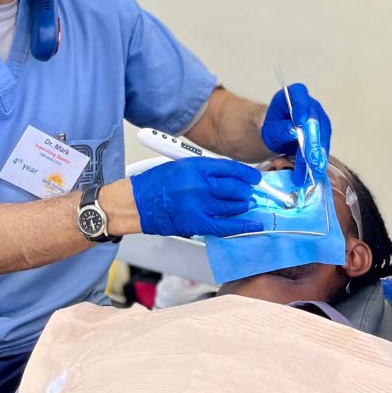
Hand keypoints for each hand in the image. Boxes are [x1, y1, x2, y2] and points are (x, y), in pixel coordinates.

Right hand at [130, 157, 262, 237]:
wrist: (136, 203)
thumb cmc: (154, 185)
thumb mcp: (180, 166)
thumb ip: (204, 171)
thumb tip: (228, 177)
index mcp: (196, 166)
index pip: (230, 168)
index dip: (246, 174)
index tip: (254, 178)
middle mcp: (200, 184)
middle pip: (235, 187)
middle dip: (245, 191)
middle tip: (247, 193)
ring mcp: (200, 205)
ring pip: (234, 206)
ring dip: (243, 206)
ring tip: (244, 205)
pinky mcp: (197, 223)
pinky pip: (227, 226)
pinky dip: (243, 226)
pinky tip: (255, 225)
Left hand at [261, 84, 331, 184]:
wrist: (278, 136)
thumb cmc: (272, 129)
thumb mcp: (271, 130)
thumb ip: (281, 129)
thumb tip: (294, 130)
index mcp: (294, 95)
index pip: (299, 95)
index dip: (301, 107)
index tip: (299, 122)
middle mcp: (311, 105)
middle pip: (314, 119)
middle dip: (312, 139)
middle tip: (308, 155)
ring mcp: (320, 119)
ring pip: (322, 134)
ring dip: (317, 152)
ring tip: (312, 168)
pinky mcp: (324, 134)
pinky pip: (323, 144)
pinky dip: (319, 157)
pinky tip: (315, 169)